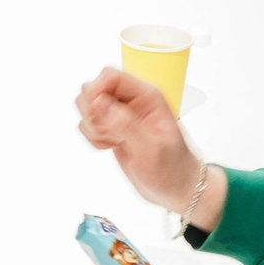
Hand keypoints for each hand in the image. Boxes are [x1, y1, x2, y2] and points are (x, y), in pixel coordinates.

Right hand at [75, 66, 221, 224]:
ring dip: (92, 126)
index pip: (110, 76)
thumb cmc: (172, 169)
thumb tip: (98, 102)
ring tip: (112, 141)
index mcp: (146, 96)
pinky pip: (88, 124)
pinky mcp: (112, 129)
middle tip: (108, 133)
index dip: (96, 91)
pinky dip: (92, 137)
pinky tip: (110, 147)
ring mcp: (120, 115)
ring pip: (87, 106)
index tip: (96, 115)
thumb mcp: (151, 148)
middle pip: (93, 88)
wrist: (176, 188)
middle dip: (91, 112)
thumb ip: (125, 123)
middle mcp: (131, 101)